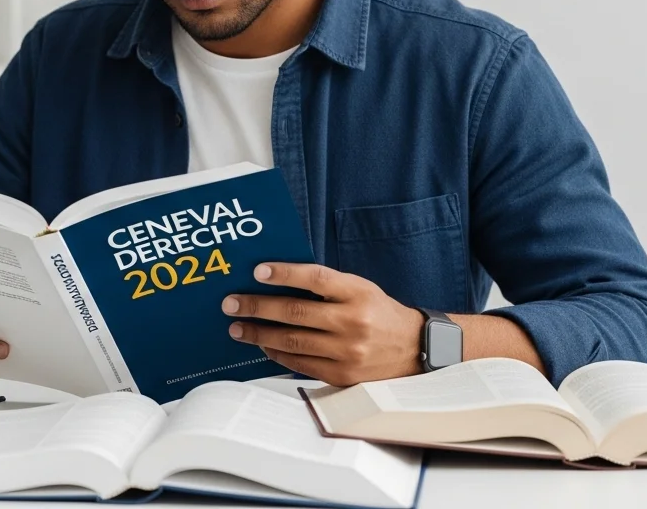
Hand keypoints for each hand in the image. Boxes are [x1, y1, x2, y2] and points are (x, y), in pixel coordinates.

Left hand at [222, 263, 424, 386]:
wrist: (415, 349)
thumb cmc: (379, 313)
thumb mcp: (360, 288)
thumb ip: (325, 285)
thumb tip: (275, 280)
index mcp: (359, 293)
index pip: (316, 278)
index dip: (285, 273)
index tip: (257, 271)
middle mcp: (354, 322)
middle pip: (296, 313)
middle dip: (257, 307)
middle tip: (231, 303)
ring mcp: (348, 352)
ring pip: (293, 341)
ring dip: (259, 333)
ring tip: (237, 327)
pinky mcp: (343, 375)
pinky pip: (300, 364)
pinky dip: (277, 353)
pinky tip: (261, 344)